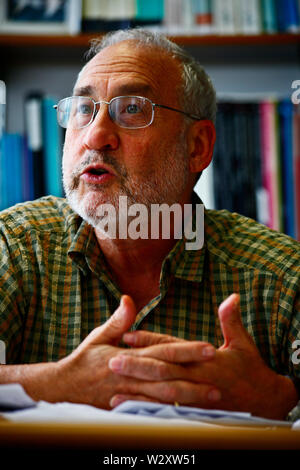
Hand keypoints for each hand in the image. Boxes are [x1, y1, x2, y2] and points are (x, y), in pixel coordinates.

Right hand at [54, 295, 218, 409]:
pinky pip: (151, 412)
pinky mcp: (127, 409)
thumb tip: (129, 299)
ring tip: (211, 398)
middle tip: (219, 379)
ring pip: (163, 398)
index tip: (208, 348)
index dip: (186, 350)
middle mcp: (131, 377)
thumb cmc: (84, 360)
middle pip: (168, 378)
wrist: (64, 388)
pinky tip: (189, 412)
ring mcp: (129, 396)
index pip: (162, 352)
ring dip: (188, 398)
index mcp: (128, 356)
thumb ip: (118, 320)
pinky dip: (170, 412)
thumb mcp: (99, 336)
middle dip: (194, 378)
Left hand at [108, 294, 298, 418]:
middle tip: (112, 361)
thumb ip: (231, 320)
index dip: (149, 340)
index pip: (172, 346)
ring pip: (161, 392)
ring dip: (138, 390)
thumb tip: (231, 296)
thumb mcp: (242, 342)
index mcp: (206, 359)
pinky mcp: (192, 409)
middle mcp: (197, 377)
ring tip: (113, 389)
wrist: (263, 400)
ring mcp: (194, 396)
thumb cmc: (250, 369)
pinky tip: (129, 406)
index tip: (127, 335)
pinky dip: (147, 407)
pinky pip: (166, 409)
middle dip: (137, 366)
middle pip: (163, 370)